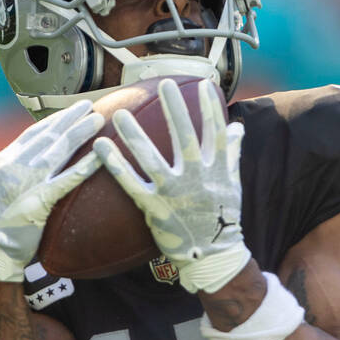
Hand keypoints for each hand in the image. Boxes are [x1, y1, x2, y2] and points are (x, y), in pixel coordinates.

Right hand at [0, 101, 104, 281]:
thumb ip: (17, 173)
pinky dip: (84, 166)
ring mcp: (25, 182)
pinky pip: (65, 180)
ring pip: (58, 150)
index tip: (72, 110)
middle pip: (48, 135)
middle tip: (90, 106)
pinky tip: (100, 156)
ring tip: (99, 120)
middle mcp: (13, 166)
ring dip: (80, 132)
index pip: (34, 133)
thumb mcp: (1, 190)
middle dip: (71, 118)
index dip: (55, 119)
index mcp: (5, 161)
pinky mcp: (37, 201)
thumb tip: (36, 162)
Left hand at [93, 79, 250, 292]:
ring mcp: (174, 193)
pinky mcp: (154, 207)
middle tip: (165, 83)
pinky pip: (131, 183)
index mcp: (216, 170)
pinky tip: (101, 147)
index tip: (203, 85)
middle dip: (175, 109)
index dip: (210, 109)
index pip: (215, 132)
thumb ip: (231, 153)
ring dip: (135, 134)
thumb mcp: (233, 184)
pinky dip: (115, 165)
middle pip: (185, 137)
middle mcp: (196, 178)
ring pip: (152, 158)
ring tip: (121, 113)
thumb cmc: (222, 218)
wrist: (212, 256)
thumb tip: (238, 127)